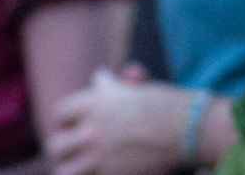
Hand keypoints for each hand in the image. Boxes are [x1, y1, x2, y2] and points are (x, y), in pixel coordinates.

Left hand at [46, 72, 190, 174]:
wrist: (189, 128)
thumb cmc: (166, 103)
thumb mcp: (136, 88)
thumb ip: (113, 87)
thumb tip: (99, 78)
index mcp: (94, 102)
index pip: (61, 112)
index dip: (67, 119)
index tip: (74, 123)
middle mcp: (90, 129)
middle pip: (55, 144)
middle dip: (62, 147)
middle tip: (72, 150)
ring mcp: (98, 155)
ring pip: (63, 170)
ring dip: (71, 168)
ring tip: (80, 167)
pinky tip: (98, 172)